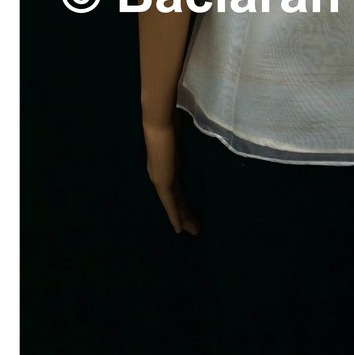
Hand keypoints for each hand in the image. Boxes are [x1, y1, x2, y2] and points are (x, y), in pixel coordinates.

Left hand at [143, 116, 200, 235]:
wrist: (158, 123)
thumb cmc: (169, 123)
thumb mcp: (178, 136)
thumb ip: (181, 142)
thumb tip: (188, 138)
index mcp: (164, 165)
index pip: (175, 188)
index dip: (181, 201)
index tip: (189, 212)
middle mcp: (160, 175)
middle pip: (175, 199)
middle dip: (185, 214)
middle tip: (195, 228)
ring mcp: (160, 179)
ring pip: (173, 204)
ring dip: (182, 218)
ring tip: (193, 231)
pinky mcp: (162, 182)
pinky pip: (170, 203)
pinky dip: (175, 216)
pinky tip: (179, 229)